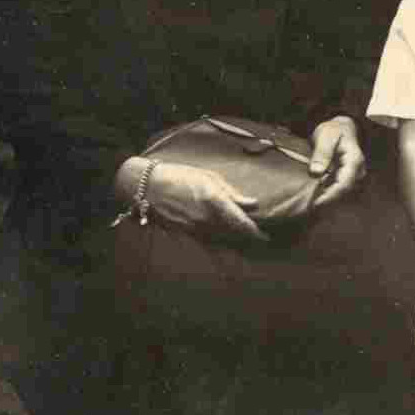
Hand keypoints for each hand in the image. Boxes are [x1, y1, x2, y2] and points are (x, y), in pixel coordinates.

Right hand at [147, 162, 265, 242]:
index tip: (265, 237)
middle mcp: (206, 217)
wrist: (148, 186)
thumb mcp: (209, 178)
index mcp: (214, 200)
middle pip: (233, 233)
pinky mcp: (186, 232)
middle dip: (247, 236)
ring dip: (235, 238)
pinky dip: (219, 238)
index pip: (240, 221)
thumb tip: (253, 204)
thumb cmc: (181, 176)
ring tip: (245, 236)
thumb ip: (232, 193)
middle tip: (260, 237)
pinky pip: (208, 238)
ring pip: (222, 238)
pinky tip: (225, 235)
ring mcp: (195, 227)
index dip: (255, 232)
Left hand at [307, 116, 364, 205]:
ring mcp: (355, 174)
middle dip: (328, 199)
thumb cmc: (333, 130)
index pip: (344, 184)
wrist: (341, 127)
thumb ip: (322, 153)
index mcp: (354, 161)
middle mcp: (358, 170)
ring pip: (343, 192)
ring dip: (328, 197)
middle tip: (309, 204)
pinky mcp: (349, 177)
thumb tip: (316, 172)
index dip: (330, 196)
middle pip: (344, 191)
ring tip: (311, 201)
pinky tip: (317, 194)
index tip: (315, 203)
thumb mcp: (326, 136)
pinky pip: (340, 189)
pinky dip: (328, 193)